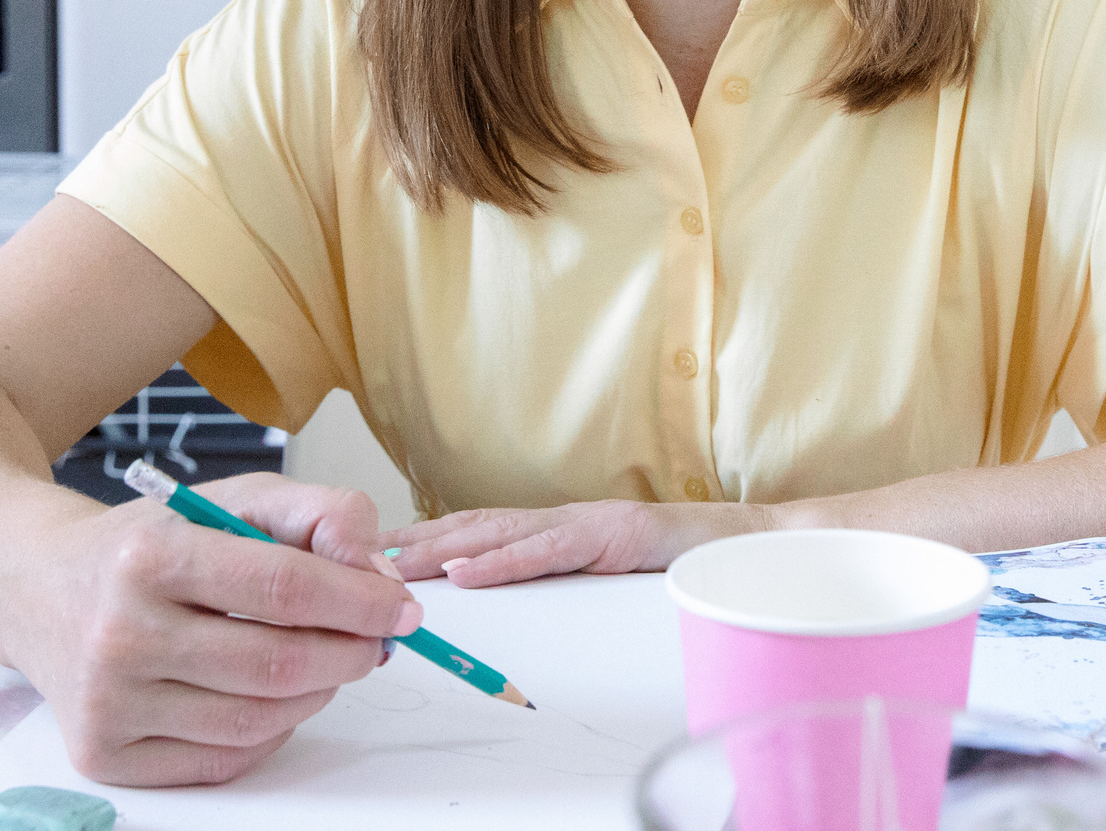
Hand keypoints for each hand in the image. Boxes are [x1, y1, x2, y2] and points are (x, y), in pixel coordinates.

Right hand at [0, 473, 423, 785]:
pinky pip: (223, 759)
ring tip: (327, 659)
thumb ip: (321, 515)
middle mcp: (119, 634)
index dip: (360, 601)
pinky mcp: (103, 756)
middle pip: (277, 663)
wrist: (41, 590)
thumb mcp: (234, 501)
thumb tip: (379, 573)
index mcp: (150, 557)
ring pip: (258, 719)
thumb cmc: (153, 544)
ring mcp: (106, 704)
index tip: (404, 608)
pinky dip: (272, 730)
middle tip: (376, 640)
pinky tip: (273, 693)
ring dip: (318, 693)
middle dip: (351, 653)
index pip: (284, 587)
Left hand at [380, 499, 774, 586]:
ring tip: (397, 563)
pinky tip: (466, 571)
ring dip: (444, 547)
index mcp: (558, 527)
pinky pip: (548, 550)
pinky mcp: (612, 535)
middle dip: (418, 539)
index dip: (427, 534)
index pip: (480, 528)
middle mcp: (564, 516)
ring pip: (502, 532)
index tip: (376, 547)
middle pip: (476, 524)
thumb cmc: (676, 559)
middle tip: (362, 553)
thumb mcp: (605, 569)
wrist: (743, 542)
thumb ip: (561, 573)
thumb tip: (509, 589)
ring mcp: (587, 522)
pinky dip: (503, 561)